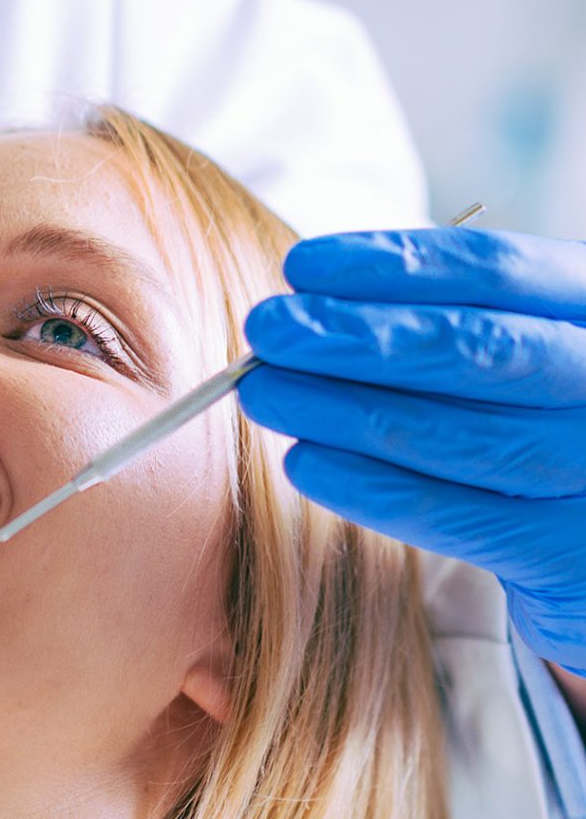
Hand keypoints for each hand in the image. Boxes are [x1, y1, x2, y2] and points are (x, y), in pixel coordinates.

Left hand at [239, 228, 585, 672]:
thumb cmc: (547, 420)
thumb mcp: (526, 347)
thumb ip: (449, 320)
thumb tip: (313, 305)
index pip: (495, 268)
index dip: (391, 265)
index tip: (301, 269)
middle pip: (475, 347)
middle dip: (356, 336)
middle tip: (265, 331)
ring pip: (459, 434)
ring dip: (344, 411)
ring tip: (264, 394)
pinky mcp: (571, 553)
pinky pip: (456, 516)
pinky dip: (371, 488)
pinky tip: (306, 464)